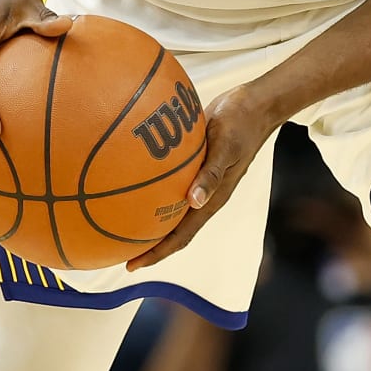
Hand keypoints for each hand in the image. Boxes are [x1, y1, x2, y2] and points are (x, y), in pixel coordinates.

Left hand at [125, 81, 282, 271]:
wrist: (254, 105)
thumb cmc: (241, 124)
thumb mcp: (226, 147)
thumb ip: (211, 174)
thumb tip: (194, 201)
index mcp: (212, 199)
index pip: (181, 236)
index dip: (157, 254)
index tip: (132, 266)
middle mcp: (203, 196)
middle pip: (172, 230)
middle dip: (146, 245)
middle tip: (116, 252)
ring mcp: (198, 181)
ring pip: (169, 210)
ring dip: (146, 222)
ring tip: (118, 225)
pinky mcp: (194, 166)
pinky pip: (168, 185)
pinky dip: (149, 191)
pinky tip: (129, 183)